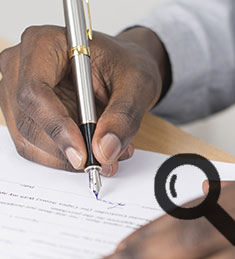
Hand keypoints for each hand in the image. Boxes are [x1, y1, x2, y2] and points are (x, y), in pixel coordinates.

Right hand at [0, 26, 169, 174]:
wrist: (123, 71)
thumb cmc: (126, 67)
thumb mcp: (137, 86)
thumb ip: (123, 117)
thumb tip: (105, 150)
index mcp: (44, 44)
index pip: (35, 92)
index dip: (58, 128)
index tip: (84, 154)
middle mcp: (22, 67)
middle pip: (29, 123)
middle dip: (68, 150)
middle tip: (105, 160)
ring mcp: (19, 94)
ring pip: (31, 142)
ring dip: (70, 159)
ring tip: (109, 153)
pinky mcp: (29, 118)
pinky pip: (38, 150)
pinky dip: (68, 159)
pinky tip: (95, 151)